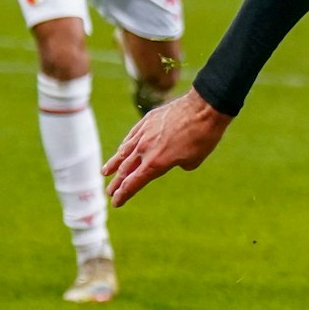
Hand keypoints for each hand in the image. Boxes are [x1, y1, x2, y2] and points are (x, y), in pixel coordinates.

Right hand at [103, 89, 232, 206]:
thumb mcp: (194, 159)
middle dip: (117, 183)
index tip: (116, 203)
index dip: (123, 194)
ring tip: (105, 172)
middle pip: (125, 170)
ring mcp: (144, 133)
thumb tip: (173, 159)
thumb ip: (180, 164)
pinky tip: (122, 149)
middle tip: (109, 192)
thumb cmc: (203, 136)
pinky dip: (124, 146)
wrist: (204, 107)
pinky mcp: (147, 120)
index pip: (133, 183)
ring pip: (124, 152)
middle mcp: (145, 149)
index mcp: (156, 163)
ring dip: (114, 164)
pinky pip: (132, 136)